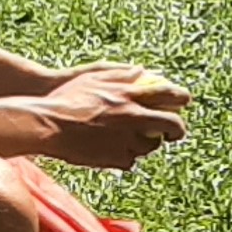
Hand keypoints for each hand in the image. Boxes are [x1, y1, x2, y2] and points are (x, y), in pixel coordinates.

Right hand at [25, 62, 191, 168]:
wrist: (47, 124)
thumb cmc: (67, 97)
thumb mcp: (94, 76)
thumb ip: (121, 74)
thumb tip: (142, 71)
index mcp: (129, 94)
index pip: (169, 94)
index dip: (181, 99)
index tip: (184, 103)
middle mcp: (133, 116)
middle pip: (171, 125)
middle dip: (177, 130)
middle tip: (174, 133)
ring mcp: (126, 139)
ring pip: (150, 146)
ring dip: (147, 144)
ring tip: (134, 141)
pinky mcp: (116, 159)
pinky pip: (130, 160)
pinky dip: (125, 156)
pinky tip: (112, 151)